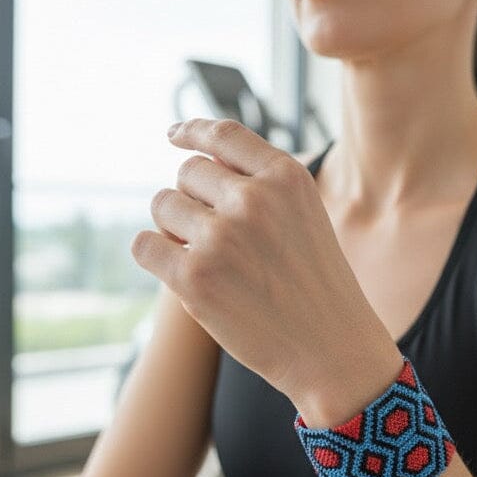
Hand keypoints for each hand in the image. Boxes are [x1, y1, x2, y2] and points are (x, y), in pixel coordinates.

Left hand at [130, 119, 397, 411]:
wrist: (331, 346)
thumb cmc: (316, 281)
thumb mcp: (304, 214)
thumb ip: (260, 183)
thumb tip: (196, 162)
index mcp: (287, 176)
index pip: (223, 134)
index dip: (192, 130)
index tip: (174, 135)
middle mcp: (254, 198)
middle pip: (188, 171)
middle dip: (193, 197)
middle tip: (216, 233)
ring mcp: (222, 237)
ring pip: (163, 204)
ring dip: (174, 226)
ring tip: (208, 256)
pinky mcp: (194, 277)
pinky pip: (145, 245)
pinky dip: (156, 254)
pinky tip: (181, 272)